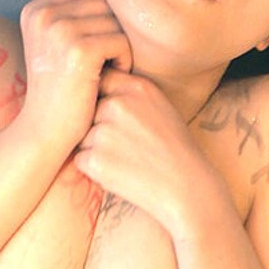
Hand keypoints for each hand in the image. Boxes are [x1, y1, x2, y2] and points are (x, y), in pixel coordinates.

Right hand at [19, 0, 132, 151]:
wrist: (44, 132)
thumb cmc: (59, 90)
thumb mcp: (54, 45)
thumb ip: (72, 14)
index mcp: (35, 9)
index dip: (101, 10)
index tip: (94, 41)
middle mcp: (43, 15)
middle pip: (104, 1)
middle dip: (112, 30)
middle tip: (103, 62)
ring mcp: (60, 31)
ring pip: (116, 21)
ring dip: (119, 46)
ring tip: (105, 71)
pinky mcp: (79, 51)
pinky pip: (121, 41)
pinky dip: (123, 61)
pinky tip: (108, 79)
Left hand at [74, 68, 208, 230]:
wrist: (187, 188)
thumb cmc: (175, 149)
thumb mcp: (160, 107)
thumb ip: (130, 93)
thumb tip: (94, 84)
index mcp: (137, 87)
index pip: (103, 80)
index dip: (104, 97)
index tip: (114, 115)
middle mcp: (118, 105)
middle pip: (90, 110)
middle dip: (99, 126)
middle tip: (127, 146)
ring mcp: (104, 132)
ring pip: (84, 136)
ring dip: (96, 148)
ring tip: (127, 160)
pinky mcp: (95, 160)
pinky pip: (81, 159)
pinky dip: (94, 169)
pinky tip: (121, 173)